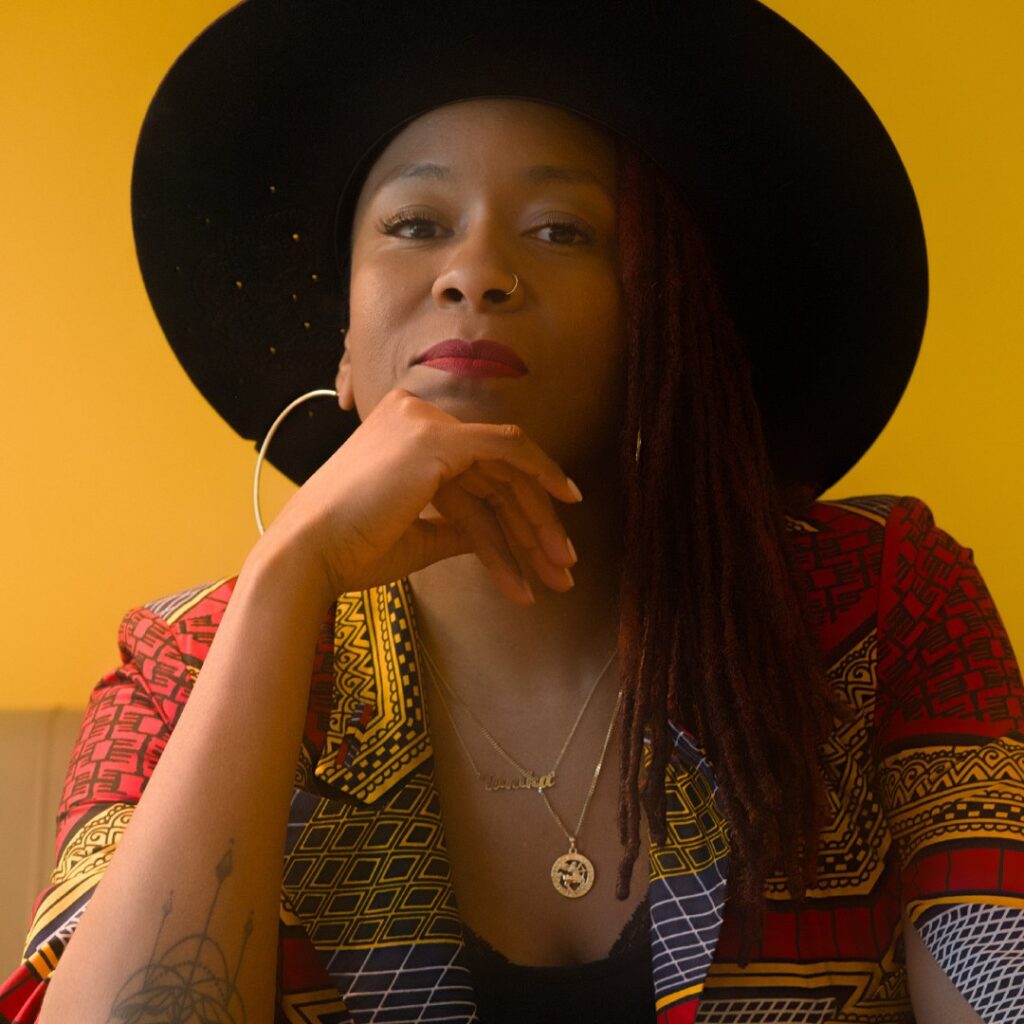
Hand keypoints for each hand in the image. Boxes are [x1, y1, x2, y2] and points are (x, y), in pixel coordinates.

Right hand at [259, 388, 581, 604]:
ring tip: (560, 572)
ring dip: (537, 524)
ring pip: (505, 471)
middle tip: (564, 566)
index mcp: (401, 434)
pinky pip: (505, 452)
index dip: (514, 509)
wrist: (308, 556)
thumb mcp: (418, 535)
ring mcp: (425, 423)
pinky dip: (541, 475)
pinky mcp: (436, 440)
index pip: (472, 473)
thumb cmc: (350, 551)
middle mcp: (413, 416)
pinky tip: (564, 508)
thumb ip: (460, 527)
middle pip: (494, 473)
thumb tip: (494, 538)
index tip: (544, 544)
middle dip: (534, 523)